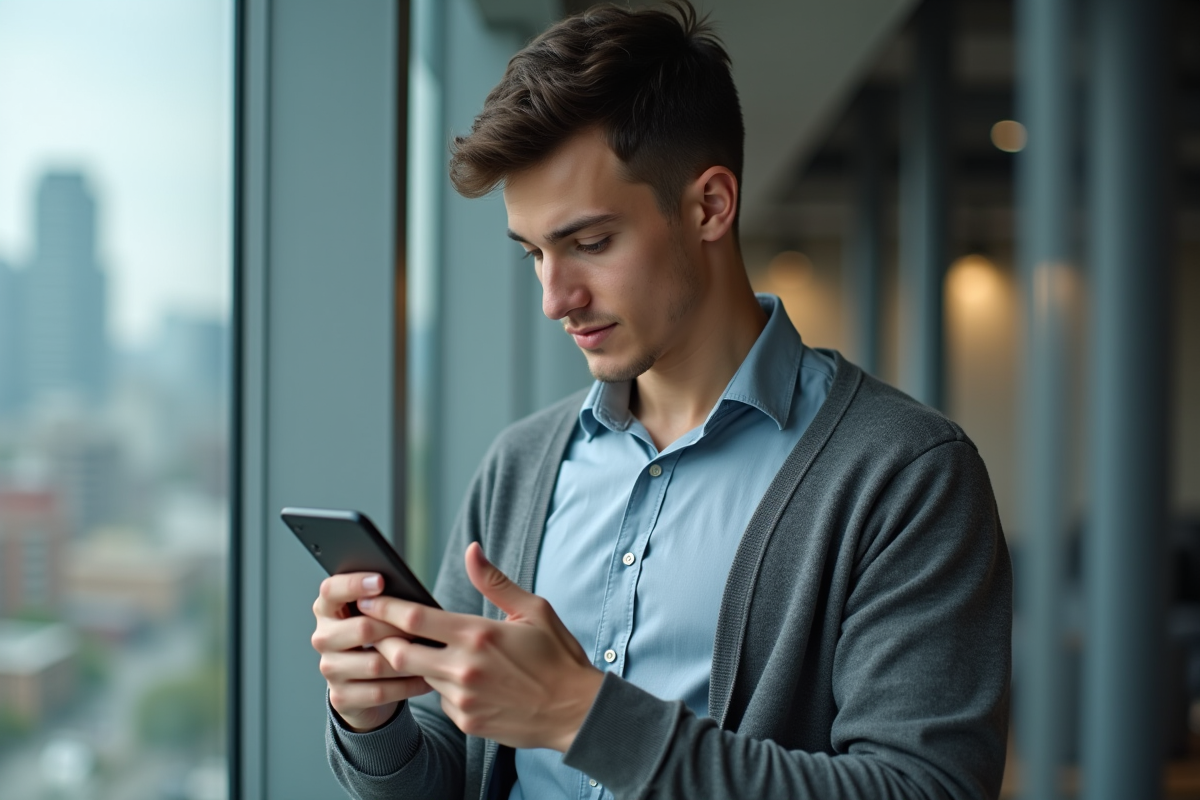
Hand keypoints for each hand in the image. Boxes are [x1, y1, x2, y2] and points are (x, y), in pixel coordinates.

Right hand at [311, 572, 434, 731]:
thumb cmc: (379, 636)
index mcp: (327, 609)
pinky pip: (380, 691)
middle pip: (362, 628)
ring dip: (407, 661)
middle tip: (423, 628)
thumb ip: (385, 602)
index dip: (354, 584)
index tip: (381, 580)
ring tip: (432, 654)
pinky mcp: (340, 697)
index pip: (331, 590)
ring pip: (375, 664)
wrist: (365, 684)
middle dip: (397, 628)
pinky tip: (427, 679)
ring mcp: (329, 669)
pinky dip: (407, 685)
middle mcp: (322, 638)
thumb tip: (413, 598)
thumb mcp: (378, 615)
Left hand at [358, 542, 604, 750]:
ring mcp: (463, 700)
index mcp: (478, 635)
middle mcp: (464, 669)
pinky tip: (466, 680)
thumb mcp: (533, 610)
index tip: (367, 599)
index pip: (414, 619)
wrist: (576, 711)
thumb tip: (472, 550)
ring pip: (420, 678)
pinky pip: (442, 700)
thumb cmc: (557, 656)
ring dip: (419, 665)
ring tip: (429, 652)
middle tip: (376, 629)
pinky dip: (444, 687)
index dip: (385, 608)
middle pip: (400, 654)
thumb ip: (494, 581)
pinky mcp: (467, 722)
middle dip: (383, 641)